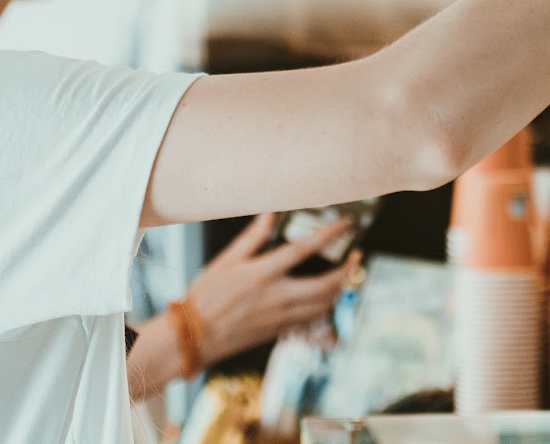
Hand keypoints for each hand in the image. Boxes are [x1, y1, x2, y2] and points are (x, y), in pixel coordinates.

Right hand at [186, 213, 360, 365]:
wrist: (194, 337)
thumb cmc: (206, 296)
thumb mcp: (226, 260)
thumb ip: (252, 237)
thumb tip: (270, 213)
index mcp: (263, 274)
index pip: (304, 249)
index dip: (329, 234)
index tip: (346, 222)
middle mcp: (277, 297)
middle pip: (325, 284)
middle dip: (347, 269)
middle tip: (356, 254)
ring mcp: (280, 317)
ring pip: (323, 305)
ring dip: (340, 288)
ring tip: (345, 273)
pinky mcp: (278, 331)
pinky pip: (311, 319)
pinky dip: (325, 307)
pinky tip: (326, 297)